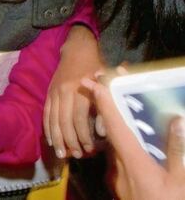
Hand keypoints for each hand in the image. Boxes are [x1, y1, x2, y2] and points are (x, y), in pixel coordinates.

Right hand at [43, 25, 101, 158]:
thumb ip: (104, 106)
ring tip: (62, 154)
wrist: (77, 50)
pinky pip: (46, 114)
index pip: (79, 118)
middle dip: (70, 141)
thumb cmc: (97, 67)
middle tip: (77, 156)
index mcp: (80, 89)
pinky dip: (47, 128)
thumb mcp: (107, 83)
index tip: (90, 149)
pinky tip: (51, 140)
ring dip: (57, 138)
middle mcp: (64, 91)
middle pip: (64, 121)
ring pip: (52, 119)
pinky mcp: (48, 93)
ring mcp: (54, 92)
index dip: (83, 135)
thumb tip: (102, 132)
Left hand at [84, 74, 184, 199]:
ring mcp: (117, 178)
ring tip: (123, 108)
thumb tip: (176, 121)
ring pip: (113, 146)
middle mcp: (118, 167)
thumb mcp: (181, 182)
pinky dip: (122, 145)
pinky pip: (119, 159)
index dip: (103, 102)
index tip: (93, 82)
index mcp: (133, 163)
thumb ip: (178, 151)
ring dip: (116, 127)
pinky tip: (135, 141)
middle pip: (110, 131)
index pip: (114, 126)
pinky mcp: (120, 186)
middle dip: (109, 107)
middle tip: (108, 85)